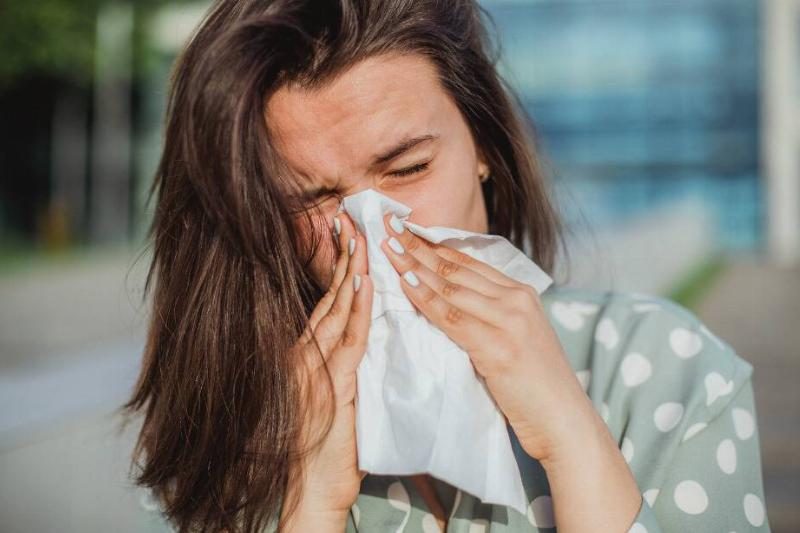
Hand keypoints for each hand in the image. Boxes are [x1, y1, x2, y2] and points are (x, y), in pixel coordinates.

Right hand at [285, 211, 372, 518]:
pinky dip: (357, 309)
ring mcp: (313, 368)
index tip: (349, 237)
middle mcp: (304, 354)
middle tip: (353, 220)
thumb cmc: (326, 446)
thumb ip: (342, 365)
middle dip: (343, 258)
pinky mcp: (330, 384)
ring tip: (362, 238)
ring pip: (337, 310)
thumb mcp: (334, 396)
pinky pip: (347, 340)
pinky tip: (365, 284)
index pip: (326, 303)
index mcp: (306, 355)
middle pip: (329, 297)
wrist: (312, 487)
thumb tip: (363, 339)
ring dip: (351, 273)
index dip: (339, 269)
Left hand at [378, 213, 597, 462]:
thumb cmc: (535, 384)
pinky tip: (405, 284)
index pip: (468, 261)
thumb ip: (489, 315)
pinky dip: (425, 299)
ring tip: (387, 249)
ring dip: (414, 266)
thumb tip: (448, 301)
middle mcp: (516, 299)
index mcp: (521, 293)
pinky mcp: (498, 347)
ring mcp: (509, 321)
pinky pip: (452, 317)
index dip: (433, 244)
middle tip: (388, 228)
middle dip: (418, 247)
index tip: (405, 230)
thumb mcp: (515, 337)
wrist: (563, 419)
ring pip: (451, 287)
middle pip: (456, 267)